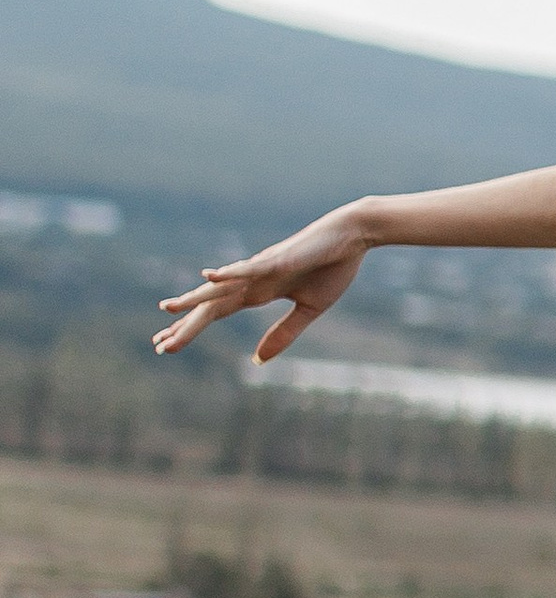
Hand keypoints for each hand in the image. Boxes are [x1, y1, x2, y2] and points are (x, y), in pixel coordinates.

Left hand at [154, 209, 371, 361]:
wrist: (353, 237)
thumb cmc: (333, 267)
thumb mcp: (309, 310)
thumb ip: (283, 333)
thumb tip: (258, 360)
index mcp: (258, 293)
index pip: (217, 314)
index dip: (192, 329)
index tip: (167, 345)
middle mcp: (251, 280)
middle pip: (211, 307)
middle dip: (186, 326)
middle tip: (159, 346)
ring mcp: (261, 268)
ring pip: (222, 288)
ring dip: (195, 299)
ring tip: (167, 309)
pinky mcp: (277, 259)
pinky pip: (249, 268)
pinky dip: (229, 273)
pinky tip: (208, 277)